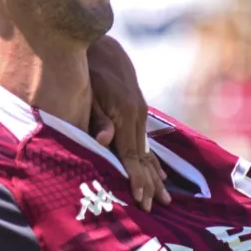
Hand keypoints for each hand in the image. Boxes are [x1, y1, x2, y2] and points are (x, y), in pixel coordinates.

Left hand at [87, 36, 170, 210]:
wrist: (100, 43)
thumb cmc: (86, 70)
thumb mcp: (88, 92)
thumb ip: (96, 118)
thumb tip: (104, 140)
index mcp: (125, 114)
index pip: (132, 155)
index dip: (137, 179)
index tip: (142, 200)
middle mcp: (137, 114)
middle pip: (144, 157)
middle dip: (149, 183)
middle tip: (155, 207)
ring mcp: (139, 111)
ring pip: (147, 149)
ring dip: (154, 174)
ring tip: (164, 196)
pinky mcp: (137, 108)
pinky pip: (145, 138)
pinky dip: (152, 158)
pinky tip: (159, 171)